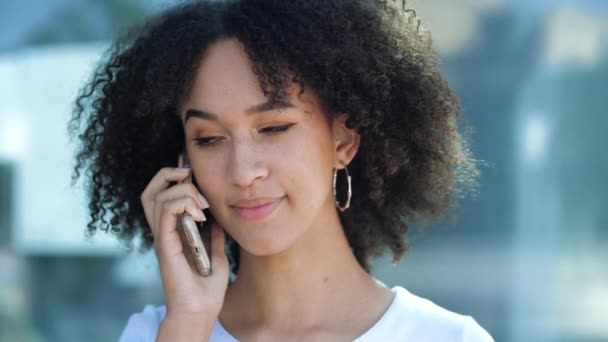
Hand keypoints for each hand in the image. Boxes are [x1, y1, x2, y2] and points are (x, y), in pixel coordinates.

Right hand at [140, 159, 229, 317]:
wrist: (201, 311)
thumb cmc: (207, 288)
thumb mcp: (217, 253)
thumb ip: (215, 234)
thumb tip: (220, 216)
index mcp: (172, 232)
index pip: (161, 195)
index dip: (172, 176)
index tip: (192, 168)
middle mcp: (162, 232)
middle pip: (150, 191)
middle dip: (168, 173)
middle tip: (191, 175)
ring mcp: (162, 238)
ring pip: (157, 196)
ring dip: (183, 190)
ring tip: (203, 205)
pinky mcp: (165, 245)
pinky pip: (165, 211)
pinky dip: (183, 204)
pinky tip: (200, 214)